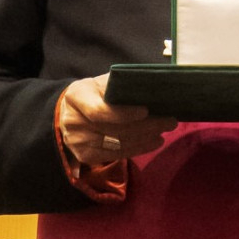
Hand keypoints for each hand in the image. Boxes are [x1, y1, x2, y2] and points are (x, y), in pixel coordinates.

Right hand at [57, 74, 175, 166]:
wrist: (68, 112)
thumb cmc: (93, 93)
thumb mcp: (102, 82)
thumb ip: (122, 83)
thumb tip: (154, 84)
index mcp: (76, 97)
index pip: (99, 111)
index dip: (124, 113)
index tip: (146, 110)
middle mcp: (73, 122)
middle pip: (113, 129)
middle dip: (146, 126)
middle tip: (170, 121)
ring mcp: (78, 142)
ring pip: (118, 144)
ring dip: (145, 138)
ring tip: (164, 131)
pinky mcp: (85, 156)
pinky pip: (116, 155)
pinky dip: (138, 149)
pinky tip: (153, 142)